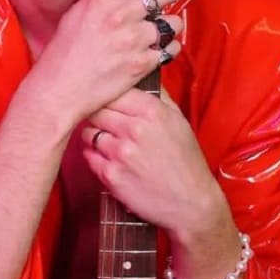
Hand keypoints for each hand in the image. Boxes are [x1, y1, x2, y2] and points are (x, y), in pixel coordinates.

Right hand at [19, 0, 183, 125]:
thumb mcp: (78, 13)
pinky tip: (155, 51)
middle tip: (160, 0)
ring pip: (172, 21)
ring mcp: (134, 39)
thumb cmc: (63, 52)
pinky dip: (167, 48)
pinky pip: (170, 48)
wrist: (59, 89)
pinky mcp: (143, 63)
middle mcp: (121, 14)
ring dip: (168, 25)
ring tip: (155, 31)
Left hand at [79, 88, 228, 237]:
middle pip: (97, 110)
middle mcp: (134, 130)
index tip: (107, 99)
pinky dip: (93, 155)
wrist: (191, 204)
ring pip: (88, 132)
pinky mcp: (111, 176)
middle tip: (102, 120)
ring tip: (105, 140)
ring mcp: (121, 154)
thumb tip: (142, 74)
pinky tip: (106, 158)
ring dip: (93, 134)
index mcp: (152, 112)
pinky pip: (88, 156)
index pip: (114, 91)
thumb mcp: (179, 120)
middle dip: (97, 113)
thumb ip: (158, 96)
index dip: (108, 95)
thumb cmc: (185, 161)